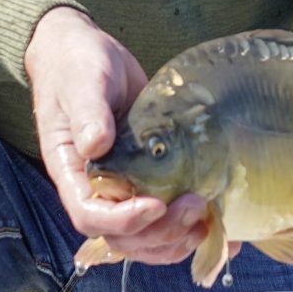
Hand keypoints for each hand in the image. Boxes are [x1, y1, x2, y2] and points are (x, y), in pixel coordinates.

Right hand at [26, 7, 211, 266]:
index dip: (123, 222)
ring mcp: (125, 186)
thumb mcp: (83, 82)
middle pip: (123, 237)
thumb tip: (96, 144)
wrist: (88, 53)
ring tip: (208, 220)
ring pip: (146, 237)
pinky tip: (220, 226)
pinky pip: (165, 216)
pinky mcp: (150, 177)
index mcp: (71, 171)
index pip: (90, 216)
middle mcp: (97, 188)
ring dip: (176, 238)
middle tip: (195, 206)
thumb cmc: (77, 65)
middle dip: (160, 232)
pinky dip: (190, 229)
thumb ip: (88, 112)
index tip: (155, 205)